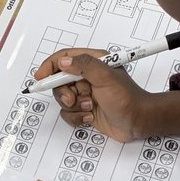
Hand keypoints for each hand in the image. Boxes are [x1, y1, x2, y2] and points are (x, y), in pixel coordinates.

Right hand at [33, 48, 159, 141]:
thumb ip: (84, 66)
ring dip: (75, 106)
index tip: (40, 77)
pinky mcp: (85, 110)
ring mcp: (86, 94)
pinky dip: (77, 117)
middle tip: (73, 99)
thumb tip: (63, 62)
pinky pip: (68, 113)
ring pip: (63, 99)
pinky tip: (91, 117)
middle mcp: (87, 77)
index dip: (50, 66)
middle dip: (64, 93)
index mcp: (93, 63)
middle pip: (59, 81)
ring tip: (91, 108)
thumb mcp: (106, 77)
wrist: (139, 122)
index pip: (64, 58)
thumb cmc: (127, 98)